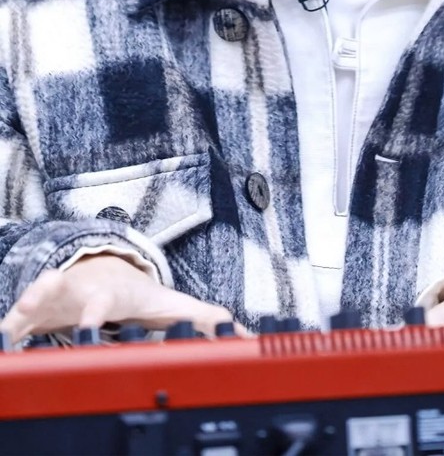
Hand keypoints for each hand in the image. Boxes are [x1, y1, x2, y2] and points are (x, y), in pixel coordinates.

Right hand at [0, 254, 245, 343]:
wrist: (105, 270)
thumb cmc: (139, 292)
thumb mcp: (171, 303)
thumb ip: (205, 319)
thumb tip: (248, 336)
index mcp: (113, 292)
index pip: (106, 299)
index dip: (97, 310)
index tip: (90, 323)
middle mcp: (82, 288)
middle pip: (62, 288)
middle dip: (45, 294)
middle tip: (28, 303)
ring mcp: (58, 295)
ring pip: (34, 296)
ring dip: (18, 308)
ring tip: (5, 323)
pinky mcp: (39, 308)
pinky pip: (18, 319)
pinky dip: (9, 329)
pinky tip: (3, 344)